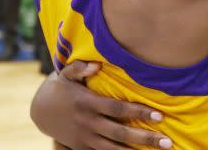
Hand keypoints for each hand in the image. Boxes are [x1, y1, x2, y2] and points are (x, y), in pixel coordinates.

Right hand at [30, 60, 171, 149]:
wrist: (40, 111)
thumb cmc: (60, 88)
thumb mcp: (65, 74)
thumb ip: (80, 68)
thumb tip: (96, 66)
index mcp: (87, 103)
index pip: (118, 109)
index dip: (138, 113)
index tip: (159, 116)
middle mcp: (88, 123)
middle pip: (120, 133)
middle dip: (144, 138)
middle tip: (167, 142)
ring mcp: (86, 138)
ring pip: (114, 149)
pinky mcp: (83, 147)